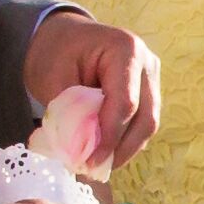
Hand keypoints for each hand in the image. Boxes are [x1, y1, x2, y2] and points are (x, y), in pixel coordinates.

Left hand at [20, 11, 161, 168]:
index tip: (89, 160)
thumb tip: (80, 151)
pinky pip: (142, 122)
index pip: (125, 103)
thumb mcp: (52, 78)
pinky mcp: (148, 91)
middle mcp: (147, 63)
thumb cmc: (55, 50)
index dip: (109, 136)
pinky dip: (125, 140)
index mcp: (125, 50)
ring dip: (125, 148)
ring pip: (148, 124)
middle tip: (95, 168)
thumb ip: (69, 112)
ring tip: (99, 164)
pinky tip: (105, 152)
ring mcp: (151, 78)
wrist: (62, 35)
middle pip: (145, 118)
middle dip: (121, 148)